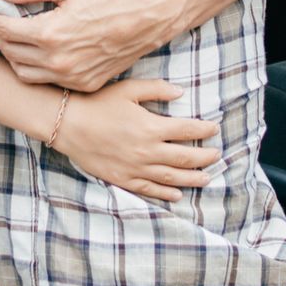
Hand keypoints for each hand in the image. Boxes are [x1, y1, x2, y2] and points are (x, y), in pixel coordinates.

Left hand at [0, 0, 176, 91]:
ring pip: (25, 74)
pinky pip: (49, 82)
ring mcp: (71, 76)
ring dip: (14, 57)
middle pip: (11, 53)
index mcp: (49, 33)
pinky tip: (39, 54)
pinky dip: (37, 70)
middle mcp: (57, 61)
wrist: (146, 19)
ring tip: (14, 40)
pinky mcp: (84, 84)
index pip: (4, 30)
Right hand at [54, 79, 219, 201]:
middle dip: (205, 157)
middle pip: (185, 157)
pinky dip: (166, 194)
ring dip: (192, 178)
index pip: (187, 130)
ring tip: (206, 178)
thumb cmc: (98, 103)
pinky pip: (150, 190)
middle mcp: (148, 150)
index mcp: (151, 126)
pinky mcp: (124, 179)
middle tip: (216, 155)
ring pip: (172, 177)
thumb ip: (157, 89)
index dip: (204, 129)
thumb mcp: (128, 90)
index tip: (214, 128)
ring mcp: (136, 168)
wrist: (68, 125)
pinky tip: (177, 195)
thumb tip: (180, 92)